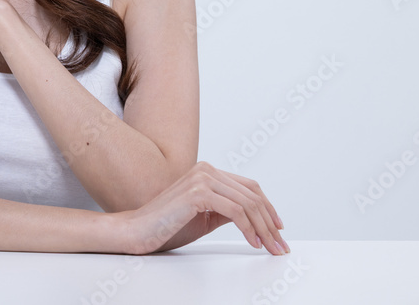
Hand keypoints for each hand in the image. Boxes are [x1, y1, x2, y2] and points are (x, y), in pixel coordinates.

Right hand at [120, 162, 288, 255]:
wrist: (138, 230)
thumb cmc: (167, 226)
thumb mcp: (206, 217)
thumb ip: (227, 210)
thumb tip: (254, 218)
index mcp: (207, 172)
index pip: (249, 187)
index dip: (268, 208)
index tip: (278, 229)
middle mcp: (206, 170)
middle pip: (252, 195)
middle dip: (270, 222)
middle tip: (280, 245)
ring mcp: (202, 178)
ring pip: (247, 203)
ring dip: (263, 229)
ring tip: (269, 248)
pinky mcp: (198, 193)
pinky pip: (235, 211)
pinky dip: (248, 229)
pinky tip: (253, 242)